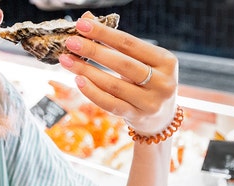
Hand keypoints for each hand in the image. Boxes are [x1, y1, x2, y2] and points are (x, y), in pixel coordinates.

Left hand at [59, 11, 178, 134]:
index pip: (130, 43)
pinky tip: (78, 80)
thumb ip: (115, 42)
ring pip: (113, 85)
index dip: (104, 33)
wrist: (161, 117)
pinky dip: (92, 92)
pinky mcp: (137, 117)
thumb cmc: (147, 81)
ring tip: (67, 60)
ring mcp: (151, 102)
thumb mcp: (139, 61)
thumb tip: (87, 18)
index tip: (82, 25)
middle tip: (70, 42)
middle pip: (122, 63)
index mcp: (166, 61)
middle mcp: (163, 82)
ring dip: (86, 71)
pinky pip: (110, 104)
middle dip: (93, 51)